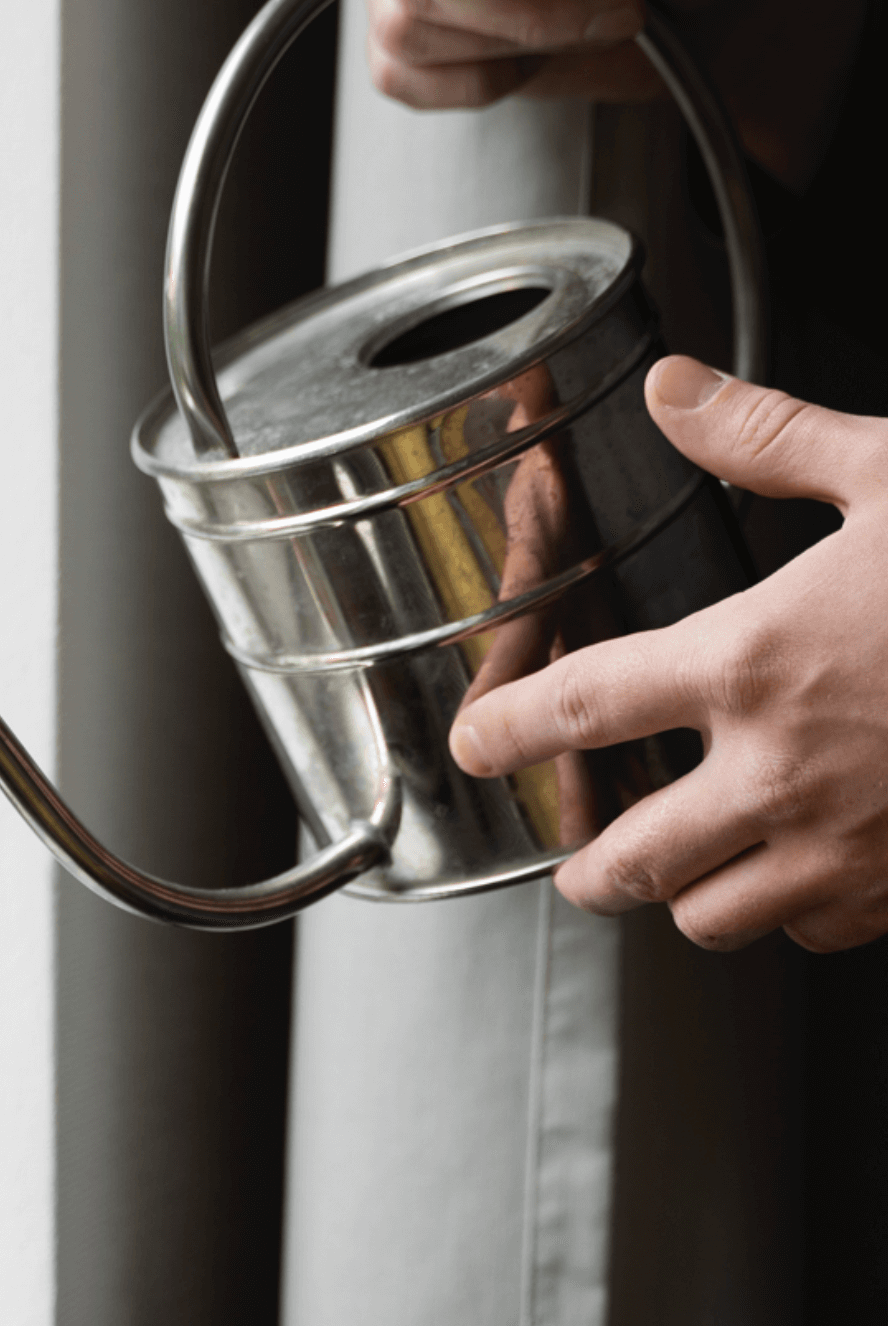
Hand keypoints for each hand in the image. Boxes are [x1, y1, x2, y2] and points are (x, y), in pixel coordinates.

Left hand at [449, 357, 887, 950]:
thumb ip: (767, 438)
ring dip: (683, 897)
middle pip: (626, 863)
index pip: (578, 712)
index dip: (505, 733)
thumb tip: (673, 391)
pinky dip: (792, 914)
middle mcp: (783, 773)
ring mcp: (853, 849)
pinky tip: (804, 867)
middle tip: (577, 847)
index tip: (475, 744)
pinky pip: (820, 934)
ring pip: (713, 920)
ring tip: (682, 863)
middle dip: (584, 863)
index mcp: (752, 662)